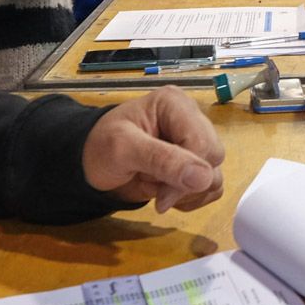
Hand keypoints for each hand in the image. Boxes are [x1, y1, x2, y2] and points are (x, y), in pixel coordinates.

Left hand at [81, 86, 226, 212]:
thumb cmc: (100, 148)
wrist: (90, 165)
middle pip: (213, 158)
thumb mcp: (123, 150)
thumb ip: (162, 160)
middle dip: (185, 183)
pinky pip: (210, 189)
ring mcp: (195, 143)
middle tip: (155, 190)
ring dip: (186, 193)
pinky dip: (190, 200)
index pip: (202, 142)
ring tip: (155, 187)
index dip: (187, 173)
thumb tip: (204, 178)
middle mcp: (191, 120)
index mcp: (176, 104)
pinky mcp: (195, 166)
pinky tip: (166, 195)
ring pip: (215, 176)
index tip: (161, 198)